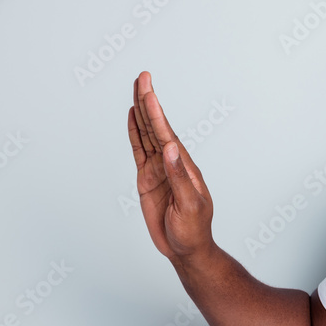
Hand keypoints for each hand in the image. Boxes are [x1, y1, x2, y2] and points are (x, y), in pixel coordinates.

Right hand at [128, 71, 214, 260]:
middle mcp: (171, 162)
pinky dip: (134, 133)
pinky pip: (139, 151)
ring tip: (136, 89)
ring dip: (141, 112)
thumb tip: (170, 148)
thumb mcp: (189, 205)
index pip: (166, 133)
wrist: (186, 249)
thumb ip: (179, 176)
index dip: (156, 111)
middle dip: (148, 102)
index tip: (148, 89)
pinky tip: (132, 117)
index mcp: (183, 165)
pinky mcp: (147, 179)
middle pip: (155, 127)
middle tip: (142, 76)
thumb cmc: (193, 230)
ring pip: (146, 135)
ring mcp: (158, 169)